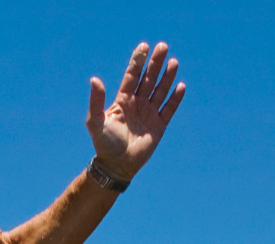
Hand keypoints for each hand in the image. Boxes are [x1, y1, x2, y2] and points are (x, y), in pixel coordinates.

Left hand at [87, 42, 184, 179]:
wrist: (117, 166)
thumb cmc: (104, 144)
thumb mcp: (96, 122)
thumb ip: (96, 101)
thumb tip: (94, 79)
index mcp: (123, 100)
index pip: (132, 76)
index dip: (138, 61)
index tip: (144, 46)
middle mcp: (137, 104)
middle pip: (148, 78)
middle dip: (156, 63)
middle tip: (163, 46)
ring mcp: (149, 114)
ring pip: (160, 90)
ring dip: (167, 76)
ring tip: (173, 62)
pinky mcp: (159, 126)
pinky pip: (169, 109)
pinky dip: (175, 98)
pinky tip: (180, 86)